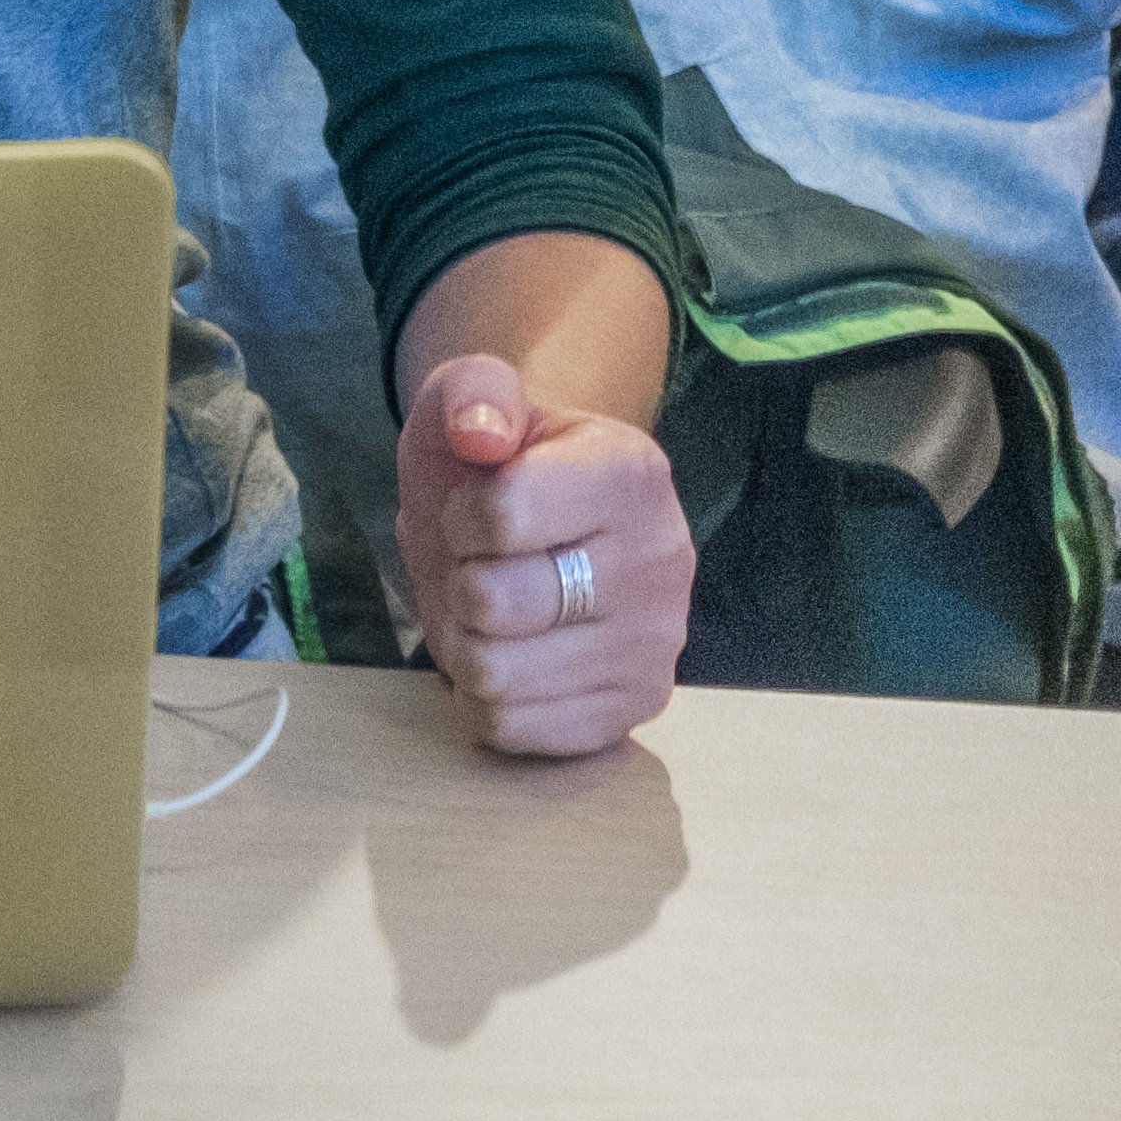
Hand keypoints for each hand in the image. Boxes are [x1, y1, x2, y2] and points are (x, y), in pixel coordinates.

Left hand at [389, 351, 690, 757]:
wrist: (543, 523)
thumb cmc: (502, 461)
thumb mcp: (475, 398)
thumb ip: (471, 391)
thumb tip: (479, 432)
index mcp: (633, 473)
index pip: (501, 516)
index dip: (458, 516)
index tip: (473, 509)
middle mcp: (663, 561)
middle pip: (493, 602)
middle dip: (457, 581)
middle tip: (477, 565)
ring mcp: (655, 644)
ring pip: (494, 675)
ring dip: (462, 643)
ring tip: (489, 611)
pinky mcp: (632, 710)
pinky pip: (510, 729)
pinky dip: (482, 698)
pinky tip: (510, 653)